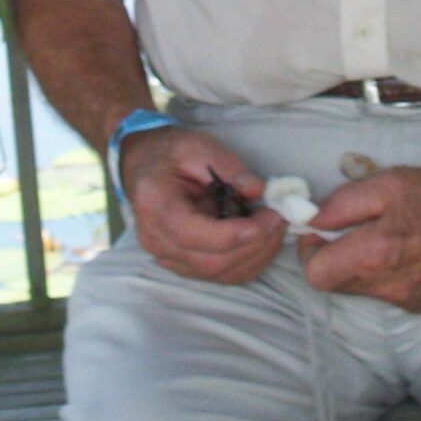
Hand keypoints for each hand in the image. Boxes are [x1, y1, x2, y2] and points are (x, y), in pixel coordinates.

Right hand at [120, 127, 285, 284]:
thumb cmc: (168, 153)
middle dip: (253, 246)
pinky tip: (262, 241)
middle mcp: (156, 239)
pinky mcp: (179, 263)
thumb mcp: (197, 146)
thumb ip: (227, 165)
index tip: (268, 219)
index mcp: (156, 206)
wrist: (142, 165)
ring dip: (254, 257)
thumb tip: (257, 191)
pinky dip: (245, 262)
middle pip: (210, 261)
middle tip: (279, 221)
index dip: (235, 235)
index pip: (194, 235)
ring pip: (216, 273)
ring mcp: (166, 256)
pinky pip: (217, 274)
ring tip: (275, 229)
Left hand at [301, 162, 420, 311]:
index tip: (322, 230)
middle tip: (354, 228)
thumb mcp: (388, 183)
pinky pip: (385, 292)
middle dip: (335, 256)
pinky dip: (386, 273)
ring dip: (361, 265)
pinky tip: (409, 249)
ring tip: (389, 234)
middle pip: (334, 284)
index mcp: (375, 254)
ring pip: (360, 288)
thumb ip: (343, 203)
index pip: (315, 273)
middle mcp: (387, 287)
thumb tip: (311, 219)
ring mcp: (405, 300)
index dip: (312, 249)